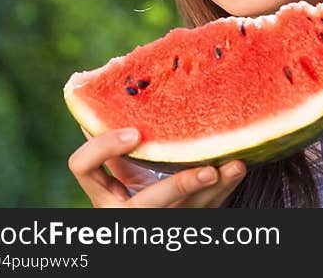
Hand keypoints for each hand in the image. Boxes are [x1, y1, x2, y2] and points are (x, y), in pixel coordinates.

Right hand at [68, 128, 245, 207]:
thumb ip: (116, 149)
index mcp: (103, 195)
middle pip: (148, 205)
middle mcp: (126, 214)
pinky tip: (238, 168)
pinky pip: (210, 207)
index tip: (134, 132)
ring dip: (217, 188)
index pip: (85, 169)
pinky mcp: (187, 222)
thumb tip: (108, 100)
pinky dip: (226, 187)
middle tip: (208, 170)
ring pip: (190, 209)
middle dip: (180, 186)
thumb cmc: (135, 192)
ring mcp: (159, 221)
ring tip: (235, 166)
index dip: (104, 149)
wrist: (150, 222)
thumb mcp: (121, 174)